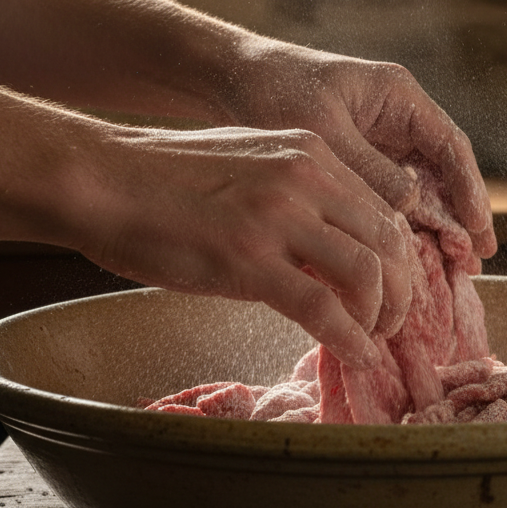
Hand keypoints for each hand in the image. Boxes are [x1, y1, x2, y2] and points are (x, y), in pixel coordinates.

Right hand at [68, 124, 412, 368]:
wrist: (103, 179)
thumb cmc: (164, 179)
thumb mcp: (250, 165)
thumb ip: (296, 193)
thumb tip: (326, 242)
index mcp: (310, 152)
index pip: (384, 209)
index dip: (400, 258)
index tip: (395, 288)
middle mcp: (306, 178)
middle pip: (389, 241)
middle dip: (403, 291)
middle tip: (394, 323)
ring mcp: (280, 217)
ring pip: (368, 274)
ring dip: (380, 317)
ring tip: (371, 340)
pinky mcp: (250, 260)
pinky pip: (324, 307)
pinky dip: (350, 338)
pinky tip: (355, 355)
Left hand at [206, 37, 497, 258]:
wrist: (230, 79)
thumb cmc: (275, 92)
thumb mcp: (323, 131)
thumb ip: (368, 168)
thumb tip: (411, 206)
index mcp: (398, 97)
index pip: (450, 146)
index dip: (470, 189)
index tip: (479, 228)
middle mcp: (397, 118)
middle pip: (444, 171)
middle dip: (462, 214)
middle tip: (478, 259)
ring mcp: (380, 140)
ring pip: (422, 187)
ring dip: (437, 225)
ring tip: (456, 268)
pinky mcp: (359, 161)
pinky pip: (392, 197)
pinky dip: (403, 226)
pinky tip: (409, 259)